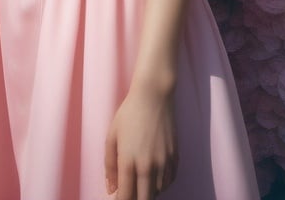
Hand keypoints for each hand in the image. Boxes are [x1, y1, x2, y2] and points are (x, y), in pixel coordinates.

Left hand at [104, 83, 178, 199]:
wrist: (154, 95)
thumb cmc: (129, 113)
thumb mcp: (112, 136)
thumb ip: (110, 165)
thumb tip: (111, 189)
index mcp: (129, 161)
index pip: (126, 196)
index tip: (119, 197)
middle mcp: (148, 166)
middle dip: (135, 199)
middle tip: (129, 192)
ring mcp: (164, 163)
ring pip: (157, 192)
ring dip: (148, 192)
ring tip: (140, 182)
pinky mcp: (175, 157)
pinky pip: (169, 182)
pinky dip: (161, 185)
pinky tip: (153, 177)